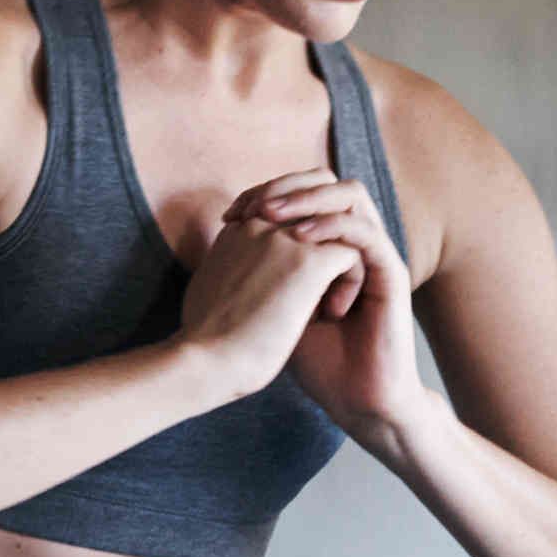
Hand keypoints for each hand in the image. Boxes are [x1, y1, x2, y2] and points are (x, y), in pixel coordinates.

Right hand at [176, 191, 362, 390]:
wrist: (204, 363)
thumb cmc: (204, 343)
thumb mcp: (209, 292)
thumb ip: (227, 271)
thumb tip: (229, 279)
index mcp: (237, 230)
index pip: (282, 205)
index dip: (299, 232)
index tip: (293, 282)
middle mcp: (260, 223)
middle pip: (312, 193)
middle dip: (330, 226)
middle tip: (332, 273)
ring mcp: (285, 238)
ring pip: (337, 224)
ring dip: (342, 259)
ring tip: (331, 302)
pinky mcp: (310, 262)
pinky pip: (352, 254)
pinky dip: (351, 283)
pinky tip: (334, 314)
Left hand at [220, 171, 435, 442]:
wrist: (353, 400)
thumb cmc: (315, 361)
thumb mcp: (276, 305)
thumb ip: (261, 267)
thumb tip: (224, 235)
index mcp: (328, 245)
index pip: (301, 192)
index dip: (265, 193)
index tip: (230, 214)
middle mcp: (353, 243)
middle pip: (327, 182)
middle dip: (287, 186)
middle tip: (255, 206)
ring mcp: (374, 256)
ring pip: (350, 196)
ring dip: (309, 199)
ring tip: (274, 217)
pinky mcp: (392, 275)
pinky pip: (365, 233)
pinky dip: (333, 228)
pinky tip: (302, 239)